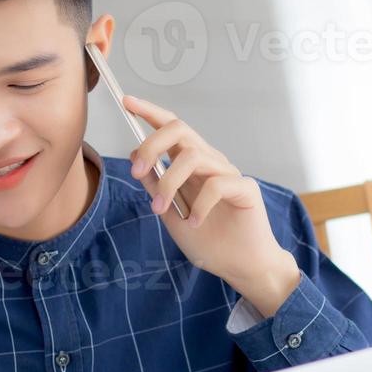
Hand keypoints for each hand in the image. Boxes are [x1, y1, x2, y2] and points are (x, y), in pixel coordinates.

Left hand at [124, 94, 300, 317]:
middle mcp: (210, 163)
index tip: (127, 103)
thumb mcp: (170, 215)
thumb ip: (155, 186)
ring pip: (193, 157)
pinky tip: (195, 223)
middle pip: (180, 130)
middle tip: (137, 172)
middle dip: (152, 145)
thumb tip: (135, 156)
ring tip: (162, 210)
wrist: (240, 268)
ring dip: (169, 183)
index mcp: (192, 165)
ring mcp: (228, 174)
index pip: (172, 128)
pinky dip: (199, 204)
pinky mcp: (245, 189)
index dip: (150, 112)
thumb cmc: (209, 243)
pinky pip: (217, 184)